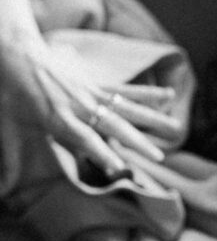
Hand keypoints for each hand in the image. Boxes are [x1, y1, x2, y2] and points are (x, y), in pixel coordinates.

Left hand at [2, 36, 177, 177]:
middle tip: (159, 157)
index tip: (119, 168)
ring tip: (176, 129)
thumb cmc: (14, 94)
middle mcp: (80, 105)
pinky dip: (148, 93)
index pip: (84, 138)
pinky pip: (126, 90)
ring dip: (152, 119)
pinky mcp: (96, 84)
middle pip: (114, 124)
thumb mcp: (16, 124)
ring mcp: (91, 93)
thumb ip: (26, 153)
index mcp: (59, 117)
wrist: (17, 56)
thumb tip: (24, 184)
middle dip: (137, 141)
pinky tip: (170, 95)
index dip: (102, 153)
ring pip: (126, 107)